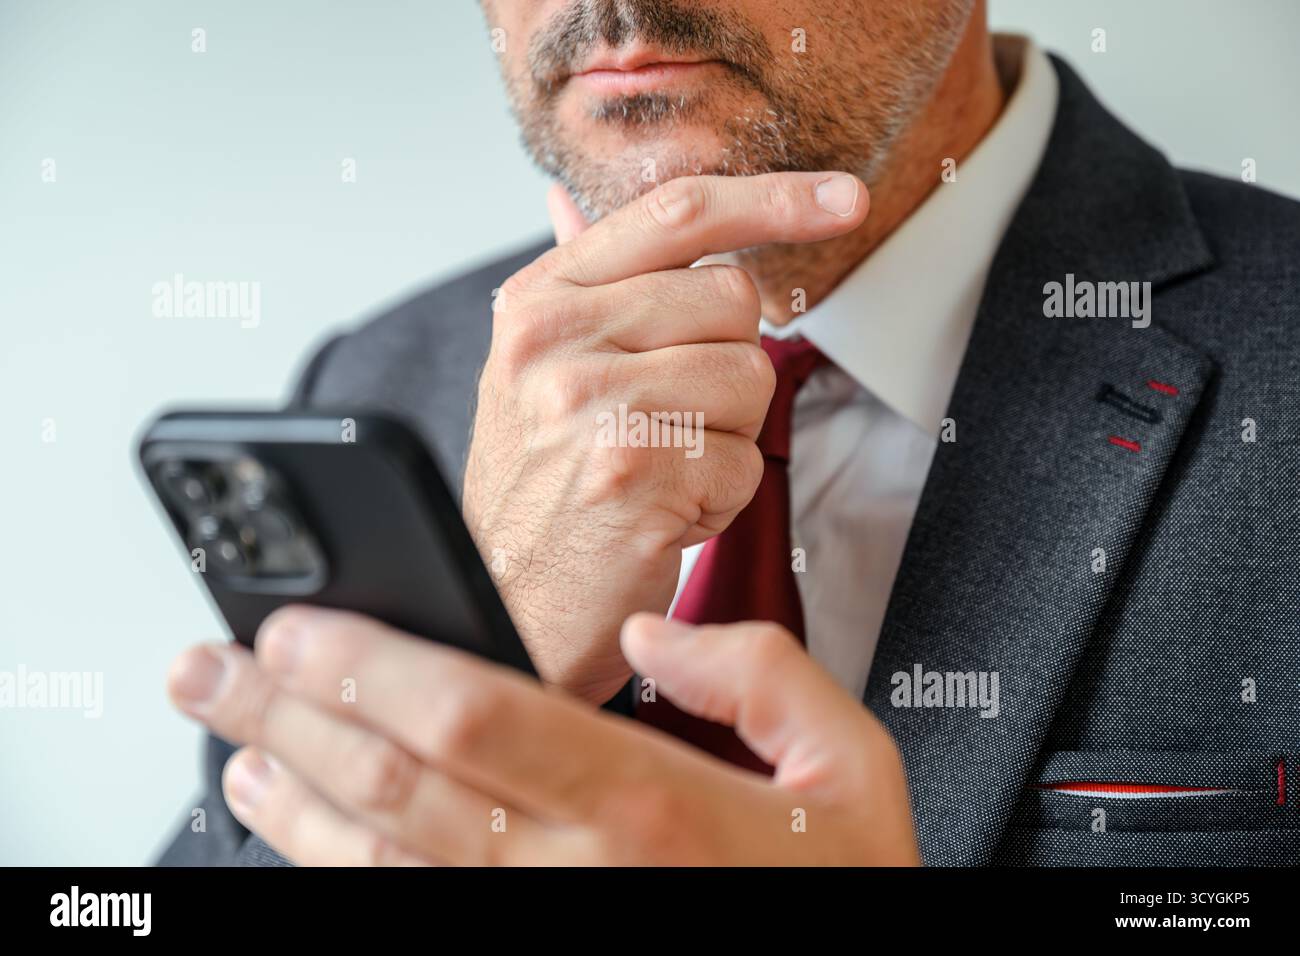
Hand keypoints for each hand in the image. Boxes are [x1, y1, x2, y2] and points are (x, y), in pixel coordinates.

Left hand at [167, 605, 917, 865]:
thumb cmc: (838, 890)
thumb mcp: (849, 764)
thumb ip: (757, 671)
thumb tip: (655, 632)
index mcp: (650, 804)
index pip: (475, 715)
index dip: (370, 665)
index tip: (304, 625)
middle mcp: (576, 873)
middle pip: (395, 783)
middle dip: (287, 716)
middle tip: (214, 670)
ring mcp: (539, 923)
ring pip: (375, 860)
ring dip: (288, 794)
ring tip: (231, 741)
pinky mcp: (519, 947)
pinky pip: (399, 908)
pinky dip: (329, 864)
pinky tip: (291, 826)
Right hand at [464, 172, 867, 702]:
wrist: (505, 609)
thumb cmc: (536, 495)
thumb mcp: (530, 373)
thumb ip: (577, 288)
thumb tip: (567, 197)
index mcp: (539, 303)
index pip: (676, 215)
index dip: (771, 198)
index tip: (842, 199)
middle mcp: (558, 343)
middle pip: (732, 299)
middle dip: (727, 365)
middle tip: (666, 424)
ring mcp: (597, 406)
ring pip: (750, 378)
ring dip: (727, 437)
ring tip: (660, 473)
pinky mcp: (640, 474)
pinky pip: (746, 461)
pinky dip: (723, 499)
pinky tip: (664, 516)